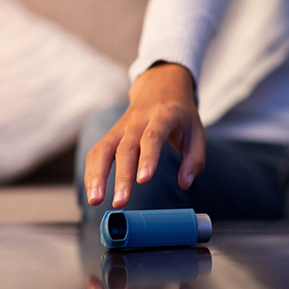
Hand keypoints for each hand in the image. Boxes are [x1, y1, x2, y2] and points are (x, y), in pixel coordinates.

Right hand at [84, 62, 205, 207]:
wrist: (161, 86)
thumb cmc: (180, 115)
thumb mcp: (197, 132)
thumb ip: (194, 159)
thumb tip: (185, 184)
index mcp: (163, 116)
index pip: (153, 136)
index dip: (148, 158)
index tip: (143, 180)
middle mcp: (138, 120)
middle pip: (126, 148)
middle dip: (122, 176)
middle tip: (120, 202)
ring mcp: (121, 126)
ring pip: (104, 148)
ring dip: (97, 175)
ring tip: (95, 200)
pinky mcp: (111, 134)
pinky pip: (97, 151)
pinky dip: (91, 171)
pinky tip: (92, 192)